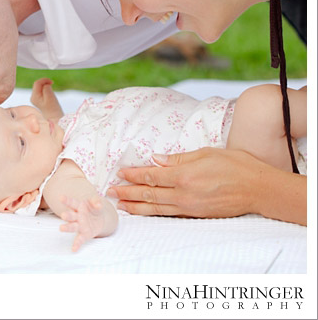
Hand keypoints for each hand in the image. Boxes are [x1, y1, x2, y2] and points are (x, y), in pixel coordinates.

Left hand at [30, 78, 63, 118]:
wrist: (55, 118)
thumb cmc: (53, 108)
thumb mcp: (50, 97)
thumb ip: (46, 88)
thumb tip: (45, 84)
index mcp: (34, 97)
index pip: (37, 83)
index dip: (44, 80)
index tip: (52, 82)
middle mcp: (33, 97)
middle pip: (37, 84)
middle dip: (45, 83)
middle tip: (52, 86)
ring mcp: (35, 98)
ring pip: (40, 87)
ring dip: (46, 86)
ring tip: (51, 94)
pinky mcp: (39, 99)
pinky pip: (42, 90)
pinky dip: (46, 89)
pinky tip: (50, 95)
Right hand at [57, 195, 107, 251]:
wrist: (100, 220)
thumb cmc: (94, 209)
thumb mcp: (96, 203)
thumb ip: (97, 202)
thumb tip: (98, 204)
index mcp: (79, 206)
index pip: (72, 203)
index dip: (67, 200)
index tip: (61, 197)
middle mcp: (77, 216)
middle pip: (71, 216)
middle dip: (67, 216)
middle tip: (63, 215)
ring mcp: (80, 226)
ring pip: (72, 227)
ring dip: (67, 228)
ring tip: (61, 228)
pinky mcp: (84, 235)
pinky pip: (79, 240)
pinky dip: (76, 244)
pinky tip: (73, 249)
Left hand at [107, 147, 260, 218]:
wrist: (258, 189)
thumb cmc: (235, 165)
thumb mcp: (205, 153)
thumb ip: (178, 158)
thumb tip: (155, 159)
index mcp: (184, 175)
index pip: (151, 176)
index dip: (133, 175)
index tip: (120, 173)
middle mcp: (184, 194)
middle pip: (149, 194)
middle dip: (127, 192)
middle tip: (110, 191)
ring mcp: (189, 207)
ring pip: (156, 208)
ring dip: (136, 206)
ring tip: (120, 205)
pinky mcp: (196, 215)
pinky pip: (169, 215)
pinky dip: (153, 214)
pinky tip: (143, 212)